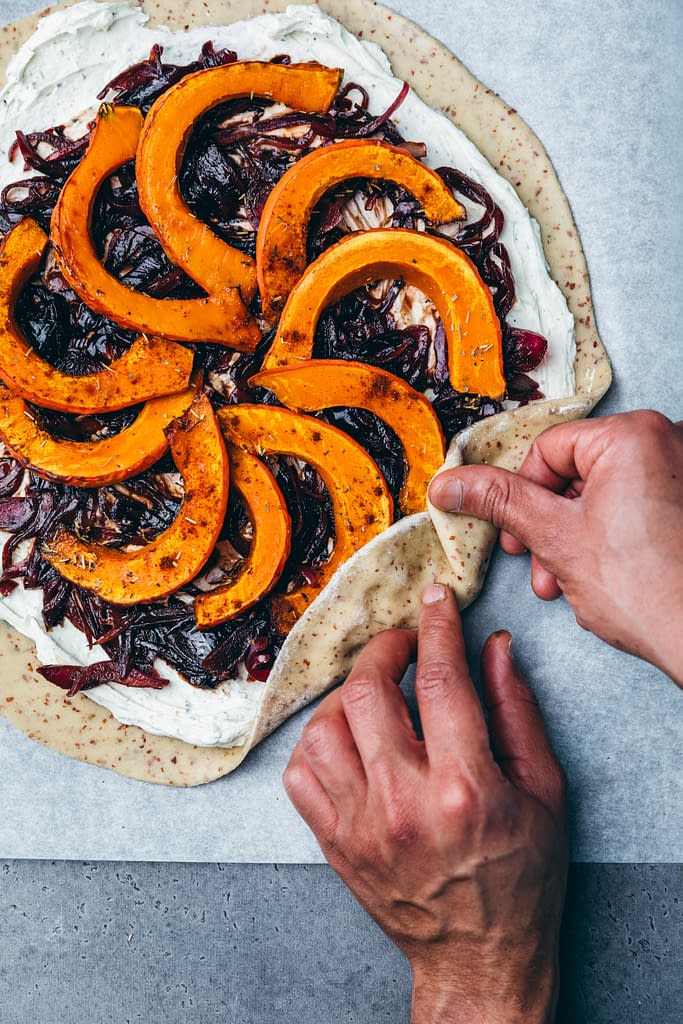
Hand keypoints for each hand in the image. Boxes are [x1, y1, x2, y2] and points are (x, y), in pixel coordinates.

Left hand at [284, 586, 566, 1023]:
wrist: (480, 958)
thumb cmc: (521, 877)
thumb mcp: (544, 792)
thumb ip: (517, 712)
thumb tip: (492, 648)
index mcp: (464, 787)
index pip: (440, 680)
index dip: (437, 627)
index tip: (435, 600)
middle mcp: (403, 802)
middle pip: (368, 691)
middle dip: (384, 648)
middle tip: (403, 642)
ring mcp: (360, 824)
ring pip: (322, 727)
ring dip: (346, 693)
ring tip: (374, 692)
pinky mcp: (333, 843)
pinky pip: (299, 774)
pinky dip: (316, 742)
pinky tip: (346, 737)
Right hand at [429, 410, 682, 685]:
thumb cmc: (646, 589)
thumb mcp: (553, 537)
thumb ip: (498, 502)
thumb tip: (450, 482)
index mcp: (634, 434)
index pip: (548, 450)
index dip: (521, 496)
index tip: (514, 534)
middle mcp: (669, 440)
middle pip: (577, 472)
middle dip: (549, 526)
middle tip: (538, 562)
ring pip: (605, 494)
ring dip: (574, 539)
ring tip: (565, 582)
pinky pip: (636, 506)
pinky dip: (612, 538)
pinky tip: (603, 578)